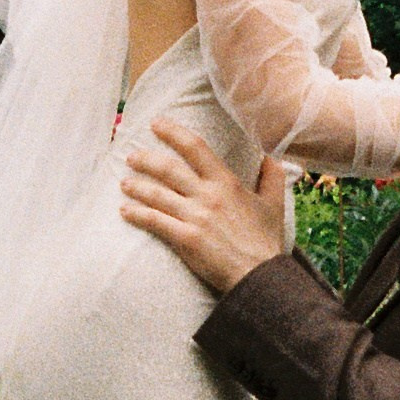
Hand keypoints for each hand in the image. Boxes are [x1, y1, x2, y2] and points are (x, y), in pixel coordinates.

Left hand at [120, 120, 292, 292]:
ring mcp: (195, 217)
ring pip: (156, 194)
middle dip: (145, 160)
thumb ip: (272, 176)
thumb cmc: (266, 241)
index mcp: (227, 183)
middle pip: (168, 169)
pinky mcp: (185, 239)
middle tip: (130, 156)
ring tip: (124, 183)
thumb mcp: (275, 204)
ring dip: (136, 186)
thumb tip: (271, 155)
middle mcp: (208, 195)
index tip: (156, 124)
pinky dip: (136, 214)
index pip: (195, 147)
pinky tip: (125, 211)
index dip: (173, 132)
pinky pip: (154, 221)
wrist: (260, 276)